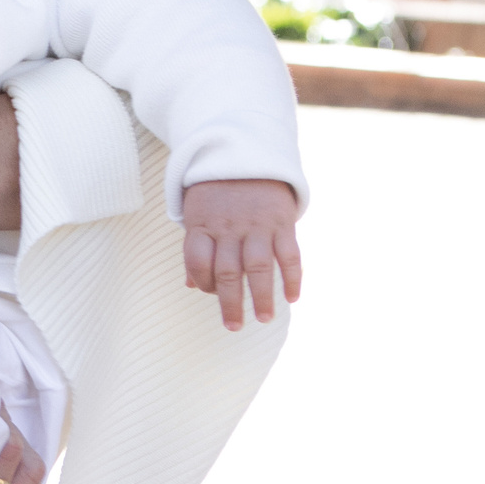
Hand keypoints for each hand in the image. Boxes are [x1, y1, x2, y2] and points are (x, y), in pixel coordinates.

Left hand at [181, 179, 302, 329]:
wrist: (247, 156)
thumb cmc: (216, 192)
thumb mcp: (197, 213)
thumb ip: (196, 247)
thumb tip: (191, 285)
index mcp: (203, 225)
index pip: (199, 262)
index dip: (203, 283)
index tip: (211, 295)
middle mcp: (230, 228)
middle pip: (228, 271)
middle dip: (231, 303)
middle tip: (233, 327)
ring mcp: (257, 225)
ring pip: (259, 267)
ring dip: (263, 296)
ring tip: (264, 319)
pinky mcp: (282, 221)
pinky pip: (289, 254)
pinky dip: (293, 276)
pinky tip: (292, 297)